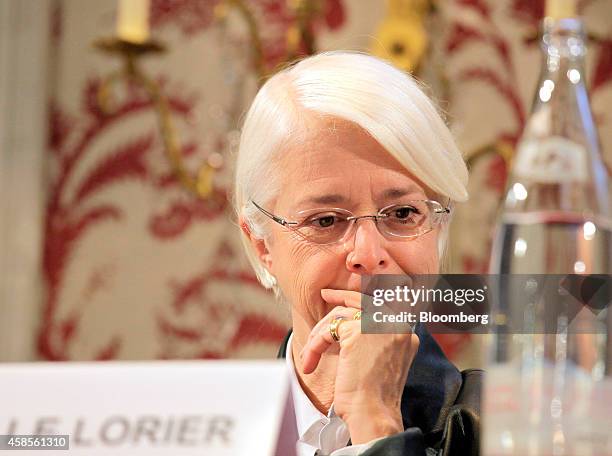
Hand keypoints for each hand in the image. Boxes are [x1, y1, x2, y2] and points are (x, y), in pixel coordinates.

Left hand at [300, 288, 419, 443]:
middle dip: (341, 296)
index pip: (380, 306)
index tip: (341, 297)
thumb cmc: (374, 397)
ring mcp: (378, 325)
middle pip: (362, 302)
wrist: (373, 413)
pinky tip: (309, 362)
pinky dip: (315, 346)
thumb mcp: (383, 362)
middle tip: (325, 294)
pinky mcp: (358, 331)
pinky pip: (328, 331)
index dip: (359, 299)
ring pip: (341, 316)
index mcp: (406, 333)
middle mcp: (396, 324)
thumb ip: (376, 340)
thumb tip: (352, 325)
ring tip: (310, 352)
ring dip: (320, 334)